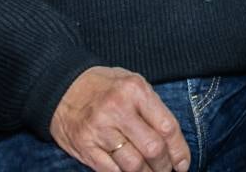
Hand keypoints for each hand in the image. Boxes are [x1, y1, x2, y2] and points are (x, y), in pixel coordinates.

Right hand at [50, 66, 189, 171]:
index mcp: (135, 91)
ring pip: (133, 165)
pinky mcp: (85, 147)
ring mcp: (100, 130)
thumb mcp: (132, 82)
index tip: (183, 163)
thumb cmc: (104, 85)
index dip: (179, 151)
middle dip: (164, 166)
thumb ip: (152, 107)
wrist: (62, 87)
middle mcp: (118, 110)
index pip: (167, 127)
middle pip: (153, 149)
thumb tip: (172, 141)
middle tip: (167, 170)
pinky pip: (111, 171)